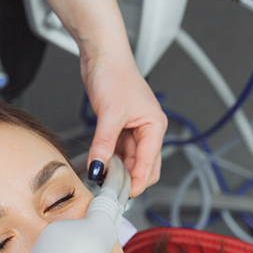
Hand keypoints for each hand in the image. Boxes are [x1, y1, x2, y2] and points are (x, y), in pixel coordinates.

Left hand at [82, 53, 167, 196]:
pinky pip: (118, 152)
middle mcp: (148, 130)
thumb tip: (98, 168)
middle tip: (111, 192)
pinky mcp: (120, 127)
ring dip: (118, 171)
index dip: (137, 183)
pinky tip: (99, 165)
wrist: (102, 55)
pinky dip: (110, 160)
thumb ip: (104, 145)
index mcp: (155, 127)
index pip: (150, 164)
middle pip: (144, 166)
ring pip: (129, 161)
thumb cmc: (115, 74)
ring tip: (102, 179)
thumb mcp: (109, 115)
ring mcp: (134, 130)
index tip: (123, 197)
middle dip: (129, 180)